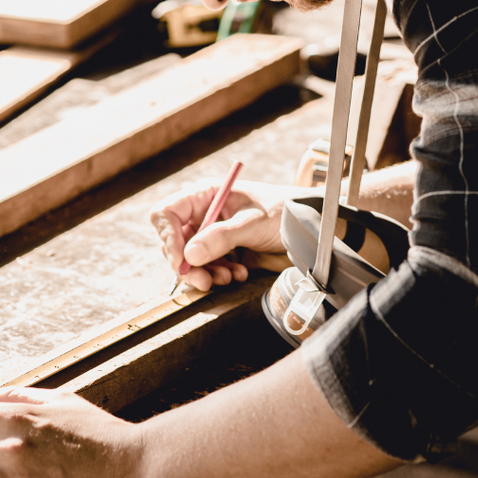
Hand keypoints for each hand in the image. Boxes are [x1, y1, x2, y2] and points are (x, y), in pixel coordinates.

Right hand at [150, 180, 307, 290]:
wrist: (309, 229)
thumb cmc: (284, 212)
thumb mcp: (252, 222)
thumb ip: (221, 237)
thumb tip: (189, 256)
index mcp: (205, 196)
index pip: (167, 214)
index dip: (168, 237)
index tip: (181, 261)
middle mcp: (204, 215)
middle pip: (175, 242)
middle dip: (188, 264)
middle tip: (204, 280)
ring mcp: (213, 235)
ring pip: (190, 260)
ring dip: (205, 273)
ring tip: (229, 277)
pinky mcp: (224, 253)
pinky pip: (208, 269)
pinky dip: (219, 276)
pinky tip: (239, 273)